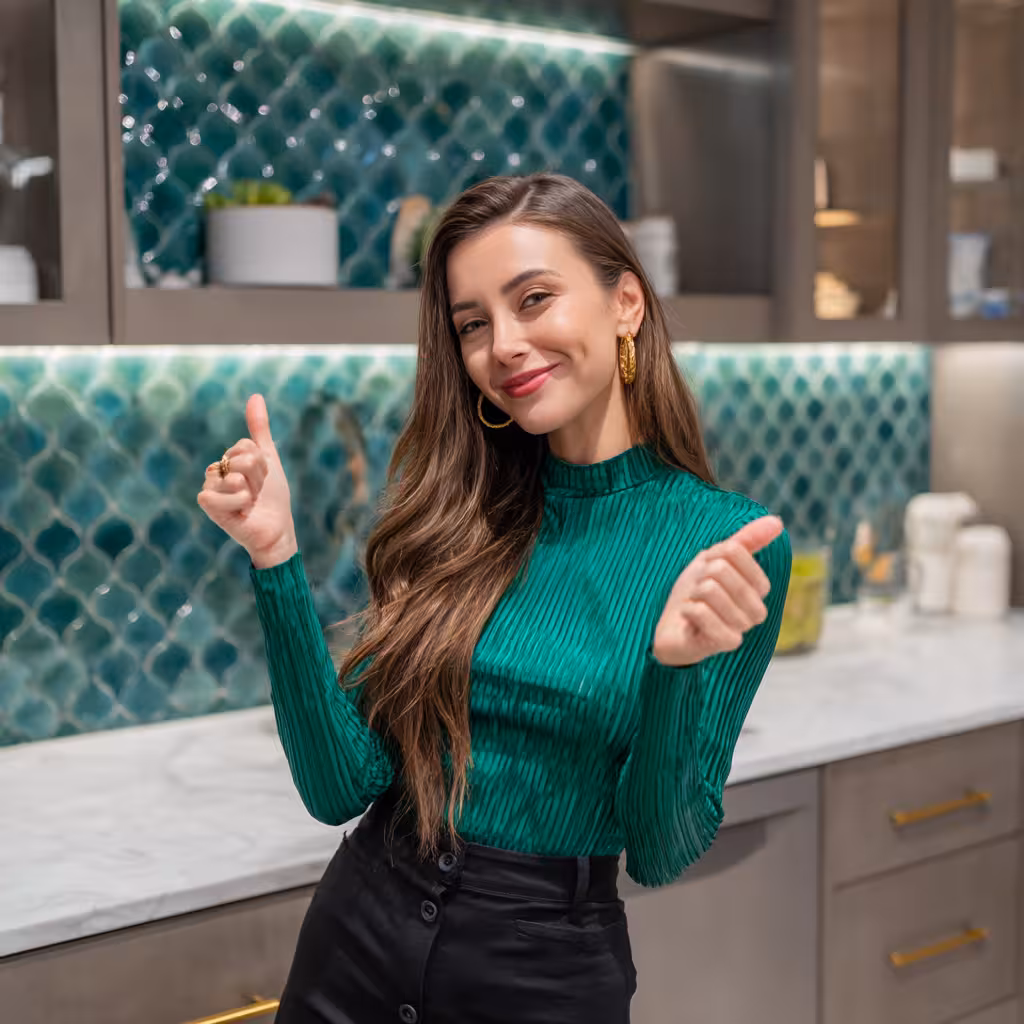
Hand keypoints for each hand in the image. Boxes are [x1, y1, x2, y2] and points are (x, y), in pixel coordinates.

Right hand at [197, 394, 297, 567]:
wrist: (276, 528)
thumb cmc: (272, 497)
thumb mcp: (268, 458)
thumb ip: (259, 428)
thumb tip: (255, 395)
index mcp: (227, 459)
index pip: (246, 445)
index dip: (262, 463)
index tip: (263, 478)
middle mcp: (216, 472)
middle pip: (243, 457)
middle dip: (258, 476)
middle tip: (257, 492)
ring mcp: (211, 488)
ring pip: (235, 474)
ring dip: (251, 490)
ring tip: (250, 502)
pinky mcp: (209, 505)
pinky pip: (219, 492)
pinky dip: (239, 502)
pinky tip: (241, 511)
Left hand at [653, 516, 783, 666]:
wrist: (674, 628)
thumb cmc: (697, 593)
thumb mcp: (716, 560)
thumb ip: (746, 541)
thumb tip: (777, 522)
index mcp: (760, 588)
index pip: (735, 551)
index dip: (712, 556)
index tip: (707, 572)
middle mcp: (757, 611)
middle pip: (721, 569)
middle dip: (700, 576)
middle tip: (698, 592)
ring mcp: (743, 628)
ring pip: (711, 590)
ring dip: (693, 594)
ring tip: (695, 604)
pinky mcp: (725, 644)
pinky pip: (702, 613)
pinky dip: (687, 609)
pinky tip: (689, 619)